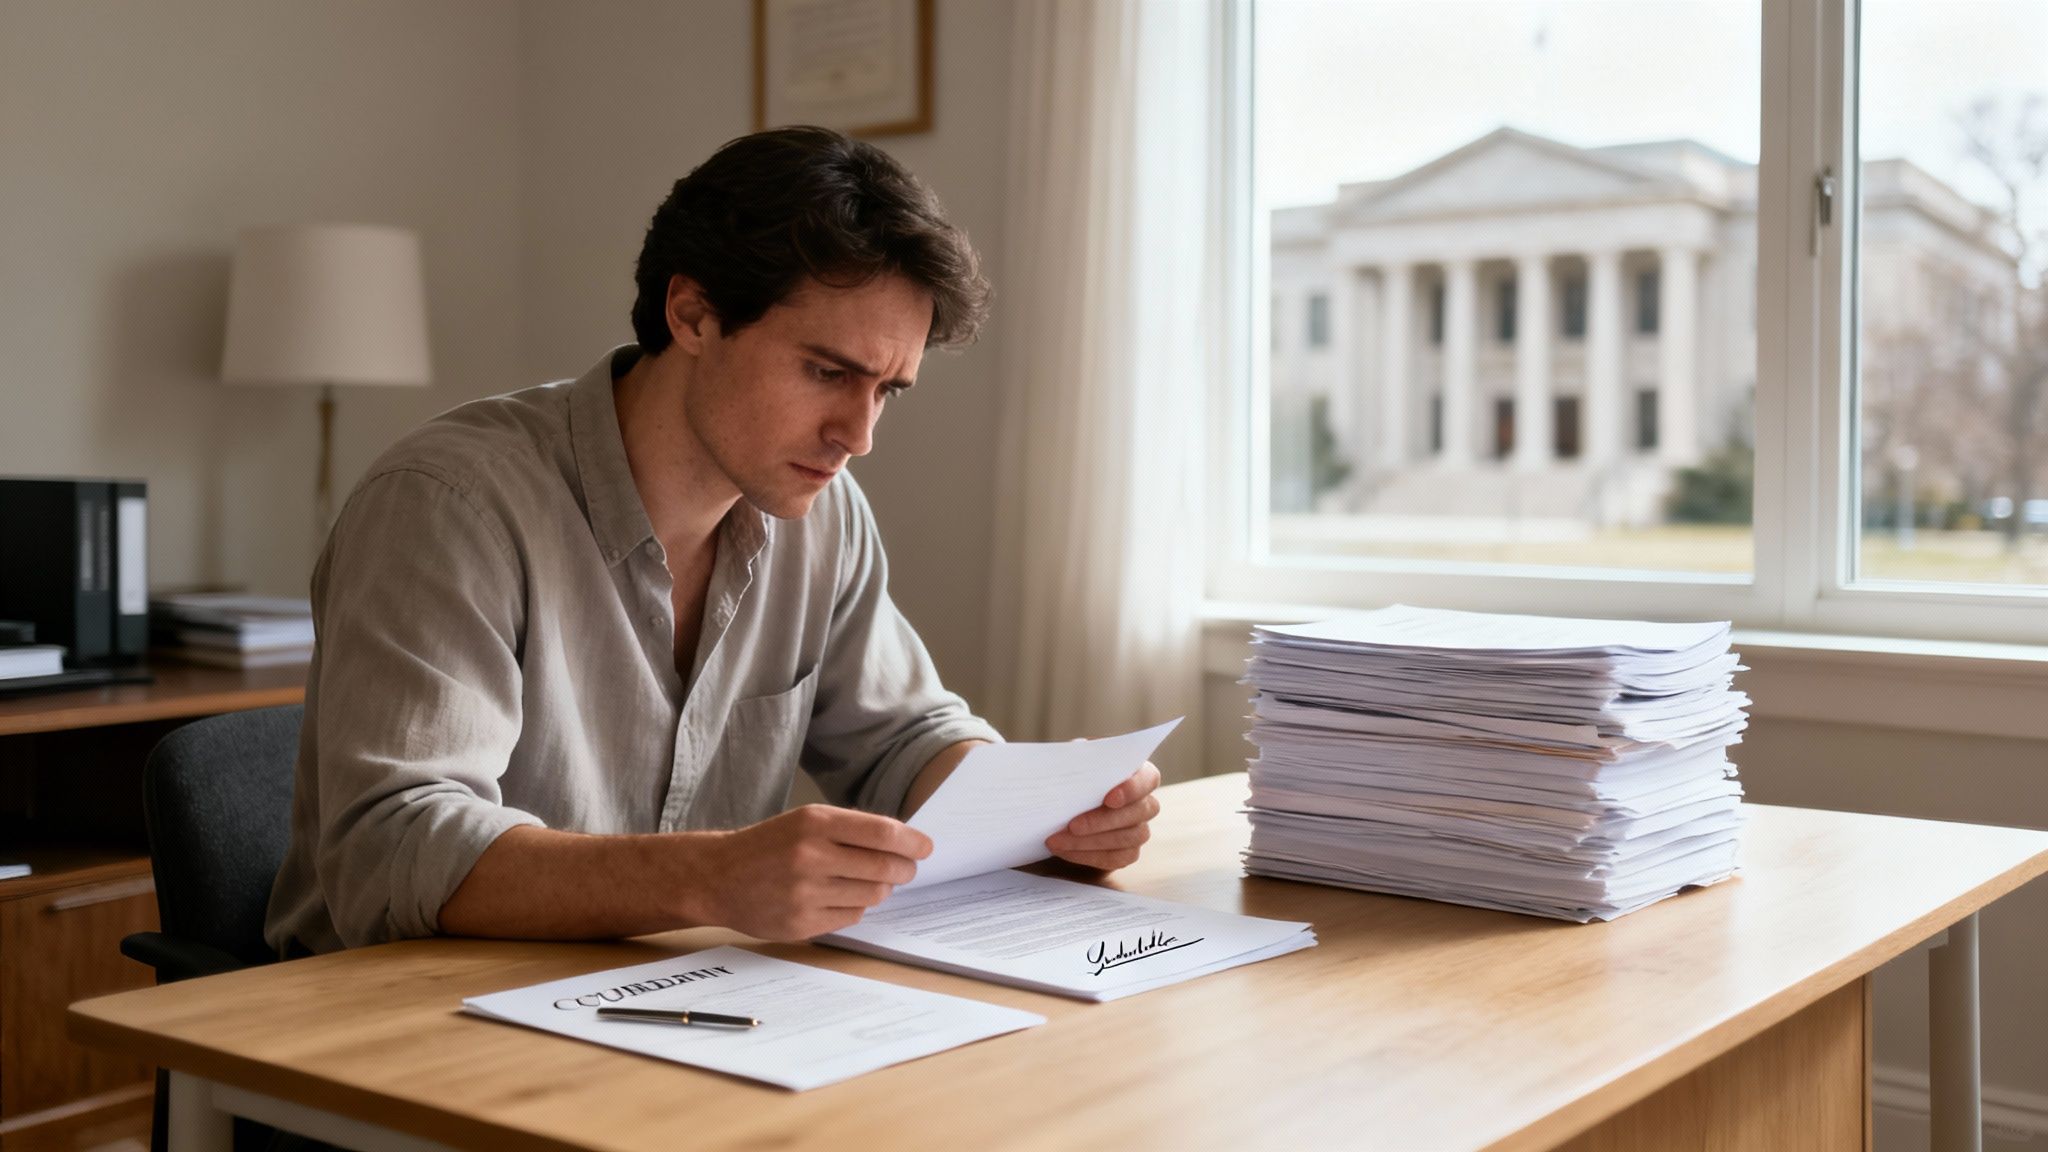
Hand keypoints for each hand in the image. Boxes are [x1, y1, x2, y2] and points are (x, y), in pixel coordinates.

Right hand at [699, 805, 930, 940]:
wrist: (718, 877)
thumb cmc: (769, 845)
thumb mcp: (805, 820)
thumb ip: (851, 829)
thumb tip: (904, 843)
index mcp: (815, 823)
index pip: (883, 833)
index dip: (912, 842)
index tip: (925, 847)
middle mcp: (811, 856)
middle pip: (884, 867)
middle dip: (903, 869)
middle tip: (906, 869)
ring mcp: (806, 893)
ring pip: (872, 895)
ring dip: (879, 889)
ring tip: (866, 881)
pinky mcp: (802, 924)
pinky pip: (852, 917)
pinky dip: (855, 907)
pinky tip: (839, 897)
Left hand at [1045, 762, 1161, 871]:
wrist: (1065, 807)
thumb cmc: (1076, 778)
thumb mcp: (1075, 762)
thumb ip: (1078, 756)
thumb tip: (1073, 755)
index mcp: (1138, 774)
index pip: (1148, 779)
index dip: (1132, 789)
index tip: (1109, 798)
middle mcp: (1145, 803)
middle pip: (1137, 813)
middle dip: (1102, 821)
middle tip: (1072, 825)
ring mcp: (1140, 829)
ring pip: (1127, 839)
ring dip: (1090, 841)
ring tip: (1058, 840)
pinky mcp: (1128, 852)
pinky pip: (1115, 858)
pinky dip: (1087, 856)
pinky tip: (1064, 850)